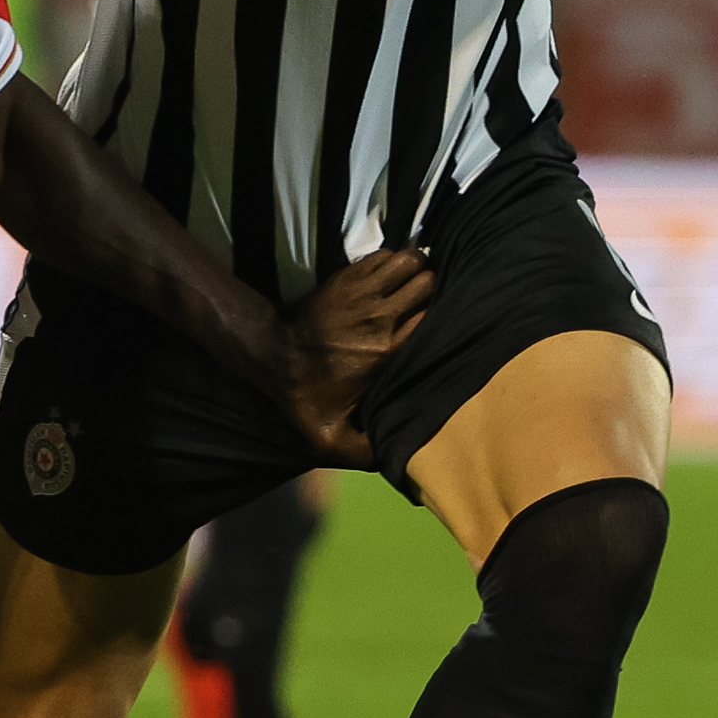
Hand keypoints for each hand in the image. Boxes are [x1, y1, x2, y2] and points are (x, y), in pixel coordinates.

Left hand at [275, 248, 435, 466]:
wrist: (272, 354)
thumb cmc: (305, 395)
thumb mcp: (330, 436)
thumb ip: (364, 452)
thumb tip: (394, 462)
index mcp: (387, 353)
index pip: (434, 321)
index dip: (444, 319)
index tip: (444, 326)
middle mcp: (381, 318)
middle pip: (428, 284)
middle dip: (435, 289)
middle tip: (431, 301)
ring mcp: (363, 292)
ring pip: (412, 262)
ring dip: (419, 269)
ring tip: (418, 283)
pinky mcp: (348, 276)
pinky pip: (387, 255)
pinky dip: (396, 261)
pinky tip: (395, 276)